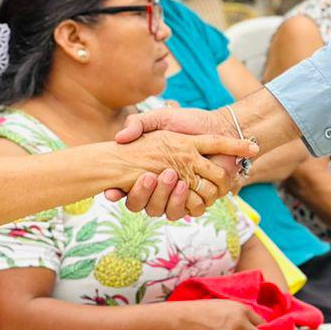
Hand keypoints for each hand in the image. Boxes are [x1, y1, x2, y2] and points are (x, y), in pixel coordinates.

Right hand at [108, 126, 254, 219]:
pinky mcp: (200, 198)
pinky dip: (189, 202)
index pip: (124, 189)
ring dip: (168, 198)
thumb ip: (138, 123)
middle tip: (152, 176)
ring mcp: (180, 194)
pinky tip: (187, 186)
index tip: (110, 192)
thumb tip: (120, 138)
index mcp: (148, 171)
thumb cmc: (188, 122)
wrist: (221, 127)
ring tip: (176, 181)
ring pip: (165, 211)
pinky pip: (190, 210)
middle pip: (144, 205)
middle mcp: (162, 187)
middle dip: (145, 194)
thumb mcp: (160, 118)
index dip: (115, 193)